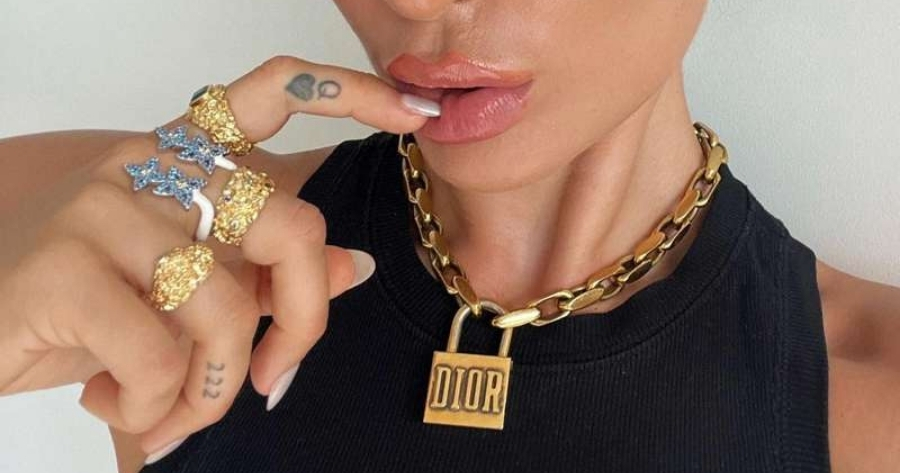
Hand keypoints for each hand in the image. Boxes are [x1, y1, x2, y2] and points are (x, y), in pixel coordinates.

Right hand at [0, 55, 438, 459]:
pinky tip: (114, 404)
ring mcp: (102, 205)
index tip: (414, 110)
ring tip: (171, 408)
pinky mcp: (62, 264)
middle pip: (289, 226)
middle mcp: (149, 163)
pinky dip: (153, 408)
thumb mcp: (185, 293)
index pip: (271, 94)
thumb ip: (269, 275)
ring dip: (213, 389)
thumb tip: (355, 265)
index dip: (347, 92)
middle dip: (303, 324)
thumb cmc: (87, 310)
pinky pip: (159, 356)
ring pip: (225, 308)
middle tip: (275, 379)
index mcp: (184, 158)